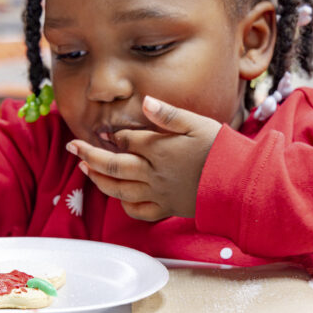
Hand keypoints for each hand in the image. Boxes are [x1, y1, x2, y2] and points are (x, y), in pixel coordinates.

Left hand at [66, 96, 222, 220]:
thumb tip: (145, 101)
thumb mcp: (197, 123)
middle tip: (73, 148)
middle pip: (114, 165)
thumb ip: (168, 114)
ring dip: (99, 180)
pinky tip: (119, 198)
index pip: (127, 140)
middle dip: (90, 155)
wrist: (239, 183)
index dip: (113, 135)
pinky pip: (140, 211)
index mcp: (159, 149)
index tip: (103, 131)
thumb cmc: (221, 150)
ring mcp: (159, 193)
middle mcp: (153, 173)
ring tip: (86, 169)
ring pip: (120, 190)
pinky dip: (125, 205)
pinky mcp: (168, 208)